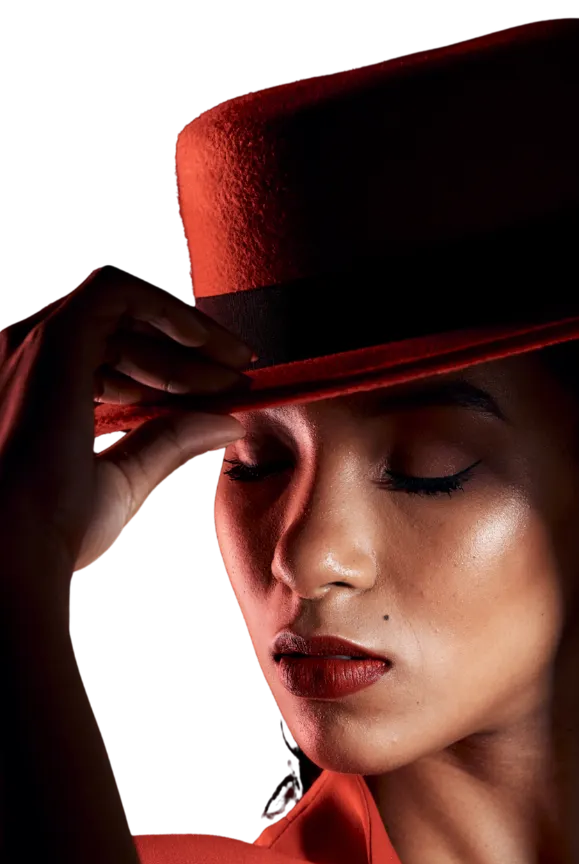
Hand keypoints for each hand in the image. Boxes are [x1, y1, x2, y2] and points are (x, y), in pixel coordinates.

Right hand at [0, 262, 251, 582]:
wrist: (20, 545)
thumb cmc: (56, 526)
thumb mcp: (127, 476)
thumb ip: (171, 441)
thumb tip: (226, 423)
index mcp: (40, 387)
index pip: (114, 355)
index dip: (176, 368)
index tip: (226, 389)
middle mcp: (31, 357)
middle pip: (126, 330)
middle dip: (192, 352)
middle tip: (243, 378)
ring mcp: (39, 342)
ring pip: (130, 309)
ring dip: (191, 338)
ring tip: (236, 374)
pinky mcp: (55, 338)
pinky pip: (122, 290)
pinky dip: (172, 309)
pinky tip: (209, 342)